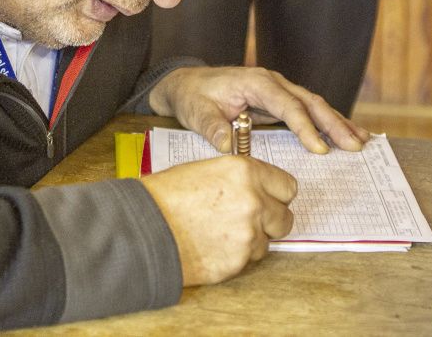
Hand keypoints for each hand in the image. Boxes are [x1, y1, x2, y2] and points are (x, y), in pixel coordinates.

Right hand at [142, 156, 296, 285]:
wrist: (143, 227)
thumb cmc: (167, 195)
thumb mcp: (207, 170)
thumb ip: (239, 179)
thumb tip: (258, 188)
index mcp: (245, 172)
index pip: (288, 187)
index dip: (276, 194)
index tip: (268, 199)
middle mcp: (254, 201)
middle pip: (285, 218)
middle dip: (270, 220)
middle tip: (246, 220)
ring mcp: (248, 234)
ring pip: (267, 241)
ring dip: (251, 240)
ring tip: (220, 233)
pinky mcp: (238, 261)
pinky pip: (249, 260)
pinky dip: (236, 256)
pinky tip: (213, 246)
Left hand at [148, 66, 369, 153]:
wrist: (186, 84)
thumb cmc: (193, 96)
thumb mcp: (197, 112)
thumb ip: (212, 127)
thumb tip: (226, 145)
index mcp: (256, 82)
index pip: (287, 104)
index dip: (305, 127)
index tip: (319, 149)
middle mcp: (272, 83)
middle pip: (310, 102)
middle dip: (333, 124)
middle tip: (354, 146)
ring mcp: (278, 91)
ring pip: (314, 105)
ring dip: (337, 123)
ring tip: (361, 142)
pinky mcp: (278, 102)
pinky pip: (307, 111)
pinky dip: (327, 123)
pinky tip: (346, 134)